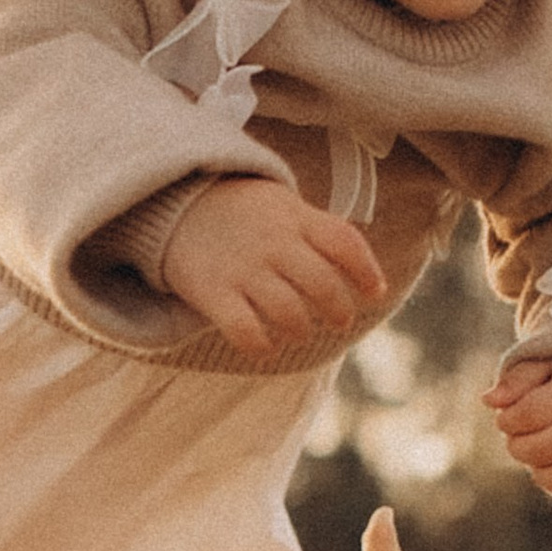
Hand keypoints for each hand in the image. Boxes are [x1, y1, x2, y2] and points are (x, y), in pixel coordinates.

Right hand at [162, 176, 386, 359]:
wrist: (176, 204)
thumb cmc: (243, 212)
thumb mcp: (283, 205)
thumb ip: (318, 231)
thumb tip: (362, 270)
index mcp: (296, 219)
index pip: (345, 243)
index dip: (367, 272)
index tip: (374, 293)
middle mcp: (274, 243)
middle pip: (323, 284)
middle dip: (339, 311)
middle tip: (339, 321)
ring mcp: (243, 269)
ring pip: (289, 313)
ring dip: (302, 330)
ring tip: (299, 331)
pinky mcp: (214, 293)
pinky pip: (245, 331)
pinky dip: (262, 346)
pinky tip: (266, 345)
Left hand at [483, 356, 551, 510]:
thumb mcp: (548, 365)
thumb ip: (518, 379)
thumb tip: (488, 400)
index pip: (530, 414)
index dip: (506, 421)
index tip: (506, 418)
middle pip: (542, 449)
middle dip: (519, 448)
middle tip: (520, 439)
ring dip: (541, 474)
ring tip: (540, 459)